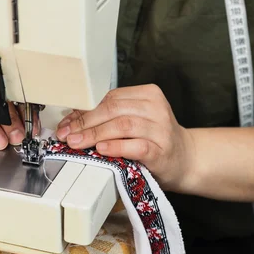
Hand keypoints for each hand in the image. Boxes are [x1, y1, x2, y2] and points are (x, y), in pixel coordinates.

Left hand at [56, 84, 193, 191]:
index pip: (110, 98)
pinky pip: (136, 146)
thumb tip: (73, 121)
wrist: (186, 159)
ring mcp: (161, 129)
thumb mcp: (136, 119)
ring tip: (77, 143)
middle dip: (86, 123)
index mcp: (148, 93)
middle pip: (113, 110)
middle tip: (67, 135)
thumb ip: (112, 116)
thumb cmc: (155, 139)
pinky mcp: (162, 151)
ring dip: (95, 134)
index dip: (85, 110)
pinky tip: (102, 149)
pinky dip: (116, 147)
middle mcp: (156, 108)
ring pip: (122, 125)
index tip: (67, 123)